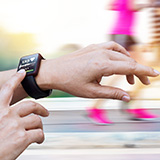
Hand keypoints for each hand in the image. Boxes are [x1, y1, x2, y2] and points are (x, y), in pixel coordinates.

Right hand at [0, 70, 48, 159]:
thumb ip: (3, 117)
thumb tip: (13, 116)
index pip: (7, 90)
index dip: (15, 80)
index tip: (22, 73)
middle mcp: (7, 115)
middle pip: (31, 105)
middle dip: (41, 108)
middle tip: (45, 112)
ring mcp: (15, 126)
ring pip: (37, 121)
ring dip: (40, 126)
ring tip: (39, 132)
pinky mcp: (22, 138)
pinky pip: (39, 134)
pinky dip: (41, 137)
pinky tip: (38, 140)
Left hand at [37, 42, 159, 101]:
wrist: (53, 71)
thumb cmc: (70, 82)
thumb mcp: (91, 92)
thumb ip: (111, 93)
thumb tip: (127, 97)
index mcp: (102, 65)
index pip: (130, 67)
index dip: (144, 71)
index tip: (154, 75)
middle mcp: (101, 53)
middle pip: (127, 60)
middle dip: (137, 70)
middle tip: (141, 81)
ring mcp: (96, 48)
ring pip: (120, 53)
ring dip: (128, 63)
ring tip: (129, 76)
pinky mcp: (92, 47)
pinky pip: (111, 47)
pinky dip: (119, 54)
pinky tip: (117, 61)